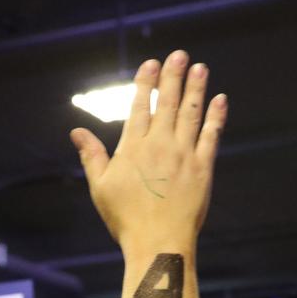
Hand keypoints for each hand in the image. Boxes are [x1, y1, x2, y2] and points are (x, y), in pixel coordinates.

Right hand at [70, 51, 225, 250]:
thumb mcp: (100, 187)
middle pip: (168, 103)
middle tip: (179, 55)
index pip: (140, 106)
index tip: (151, 64)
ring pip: (192, 113)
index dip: (146, 83)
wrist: (158, 243)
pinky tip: (220, 100)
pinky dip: (216, 117)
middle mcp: (159, 145)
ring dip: (196, 89)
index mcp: (133, 148)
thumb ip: (92, 155)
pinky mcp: (203, 168)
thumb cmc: (125, 219)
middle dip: (173, 76)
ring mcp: (184, 155)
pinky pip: (211, 136)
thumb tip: (76, 132)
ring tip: (200, 68)